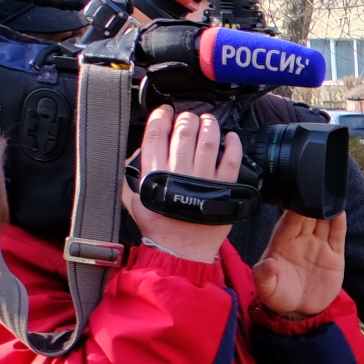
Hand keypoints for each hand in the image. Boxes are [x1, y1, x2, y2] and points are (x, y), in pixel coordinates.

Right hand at [122, 108, 242, 263]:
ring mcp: (203, 181)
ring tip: (208, 121)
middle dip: (186, 119)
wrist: (180, 252)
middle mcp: (179, 174)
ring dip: (209, 125)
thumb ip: (129, 174)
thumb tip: (133, 152)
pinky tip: (231, 137)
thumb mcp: (132, 200)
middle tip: (188, 118)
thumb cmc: (158, 227)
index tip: (165, 112)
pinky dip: (233, 145)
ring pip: (208, 142)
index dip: (161, 117)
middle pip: (183, 133)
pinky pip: (231, 161)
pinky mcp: (224, 189)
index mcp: (154, 174)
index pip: (155, 134)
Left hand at [252, 206, 346, 319]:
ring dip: (326, 209)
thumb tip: (268, 263)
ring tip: (330, 196)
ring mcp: (318, 245)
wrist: (301, 311)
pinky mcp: (334, 255)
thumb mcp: (267, 290)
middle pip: (306, 217)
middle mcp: (300, 240)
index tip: (298, 199)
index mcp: (282, 243)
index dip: (293, 210)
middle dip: (310, 204)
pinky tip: (340, 211)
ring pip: (323, 222)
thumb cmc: (280, 296)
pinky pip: (337, 235)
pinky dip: (339, 223)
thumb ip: (263, 276)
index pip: (288, 221)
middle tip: (316, 192)